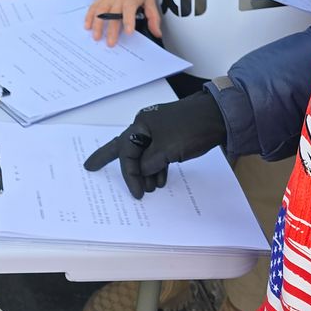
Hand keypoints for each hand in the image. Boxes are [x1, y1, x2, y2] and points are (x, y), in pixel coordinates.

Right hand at [83, 91, 227, 198]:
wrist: (219, 117)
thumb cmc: (191, 130)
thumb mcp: (167, 149)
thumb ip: (150, 162)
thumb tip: (141, 171)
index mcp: (141, 124)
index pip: (127, 152)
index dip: (130, 174)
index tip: (136, 192)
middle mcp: (146, 126)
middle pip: (125, 147)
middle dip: (108, 158)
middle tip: (91, 166)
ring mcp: (160, 131)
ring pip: (144, 154)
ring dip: (144, 171)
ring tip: (150, 189)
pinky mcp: (173, 137)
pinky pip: (157, 155)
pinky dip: (157, 168)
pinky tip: (161, 180)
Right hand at [84, 0, 160, 46]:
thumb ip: (153, 17)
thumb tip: (157, 32)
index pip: (129, 11)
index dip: (128, 21)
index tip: (128, 32)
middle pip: (113, 16)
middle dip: (111, 30)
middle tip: (111, 42)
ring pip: (100, 12)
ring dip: (98, 25)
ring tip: (96, 36)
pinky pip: (93, 7)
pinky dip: (89, 17)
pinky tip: (88, 25)